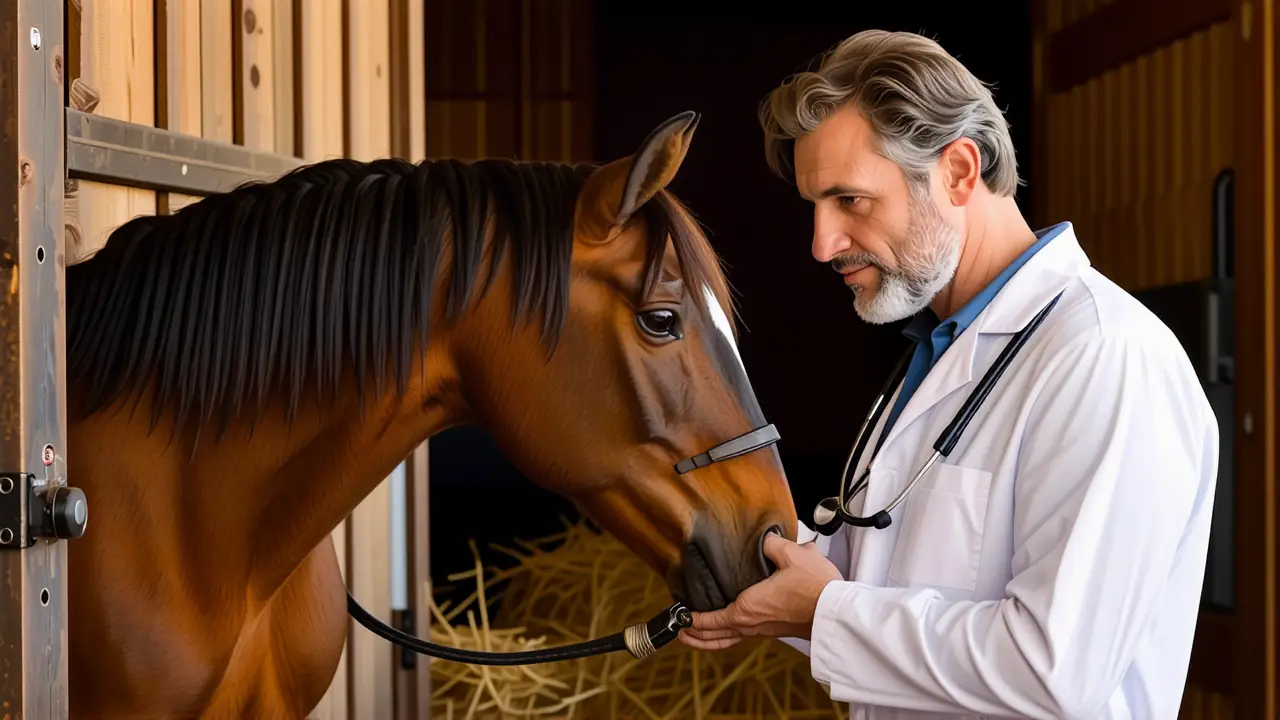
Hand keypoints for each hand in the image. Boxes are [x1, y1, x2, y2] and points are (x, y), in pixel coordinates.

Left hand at [678, 533, 842, 650]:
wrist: (837, 612)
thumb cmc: (815, 588)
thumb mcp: (792, 555)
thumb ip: (772, 544)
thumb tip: (764, 540)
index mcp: (748, 608)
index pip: (711, 619)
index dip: (692, 619)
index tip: (680, 616)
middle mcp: (752, 624)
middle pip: (715, 636)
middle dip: (694, 635)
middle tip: (679, 632)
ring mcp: (764, 630)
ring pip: (729, 640)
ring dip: (710, 640)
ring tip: (697, 637)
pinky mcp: (775, 631)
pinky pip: (743, 637)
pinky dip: (728, 636)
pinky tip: (732, 628)